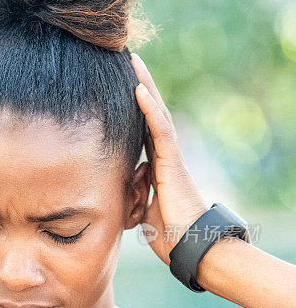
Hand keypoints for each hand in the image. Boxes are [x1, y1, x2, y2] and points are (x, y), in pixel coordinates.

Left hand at [131, 54, 207, 264]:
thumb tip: (119, 191)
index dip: (133, 109)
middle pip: (150, 115)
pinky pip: (160, 130)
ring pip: (157, 114)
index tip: (120, 88)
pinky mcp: (172, 162)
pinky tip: (138, 89)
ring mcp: (170, 157)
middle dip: (140, 87)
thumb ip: (132, 196)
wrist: (188, 246)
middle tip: (128, 62)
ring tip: (133, 62)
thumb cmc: (169, 234)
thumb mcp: (141, 211)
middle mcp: (164, 157)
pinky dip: (149, 109)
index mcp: (156, 167)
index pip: (142, 131)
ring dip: (144, 86)